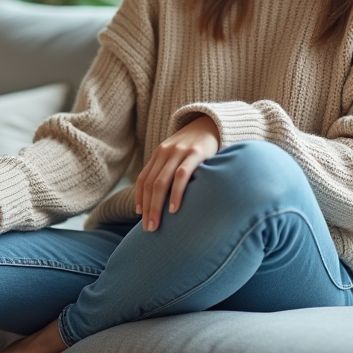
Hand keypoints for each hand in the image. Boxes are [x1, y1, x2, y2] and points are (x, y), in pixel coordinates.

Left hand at [134, 115, 219, 231]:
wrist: (212, 124)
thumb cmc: (195, 147)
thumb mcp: (178, 155)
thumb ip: (169, 171)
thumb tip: (161, 199)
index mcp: (159, 154)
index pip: (144, 179)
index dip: (140, 198)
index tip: (140, 215)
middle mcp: (165, 152)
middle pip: (151, 184)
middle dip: (148, 208)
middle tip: (148, 228)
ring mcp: (179, 152)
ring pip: (162, 182)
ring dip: (157, 206)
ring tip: (157, 224)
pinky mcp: (195, 153)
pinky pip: (181, 175)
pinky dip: (175, 193)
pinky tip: (173, 209)